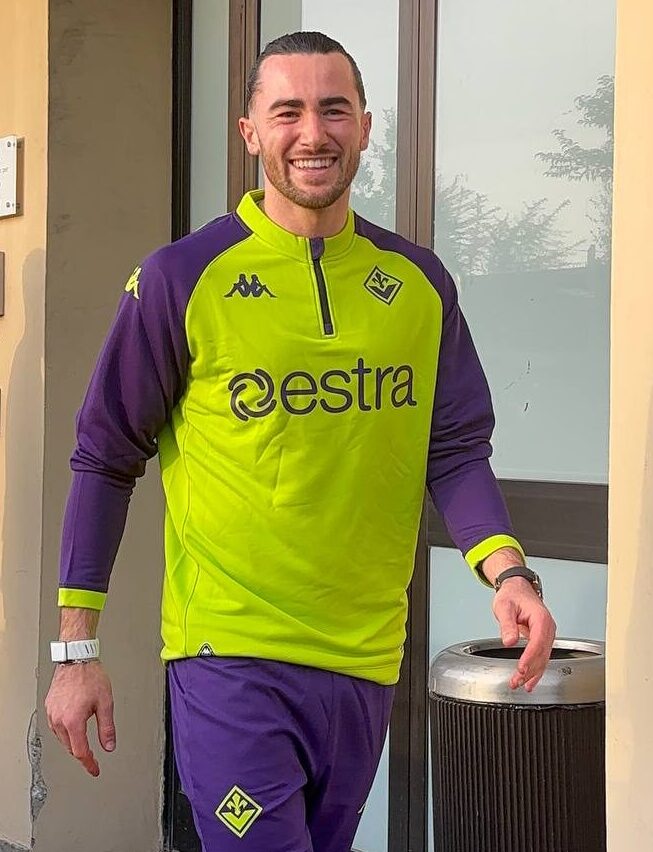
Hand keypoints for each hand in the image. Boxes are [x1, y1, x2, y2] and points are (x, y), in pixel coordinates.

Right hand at [45, 660, 114, 776]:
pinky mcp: (49, 707)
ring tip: (85, 742)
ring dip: (73, 743)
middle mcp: (59, 719)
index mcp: (73, 721)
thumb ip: (107, 728)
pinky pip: (56, 727)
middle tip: (93, 758)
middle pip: (70, 746)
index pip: (80, 751)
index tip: (94, 769)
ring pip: (62, 738)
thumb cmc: (91, 676)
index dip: (89, 763)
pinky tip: (74, 728)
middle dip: (82, 753)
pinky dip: (66, 732)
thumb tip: (109, 745)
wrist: (76, 658)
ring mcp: (52, 713)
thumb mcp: (106, 703)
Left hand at [492, 578, 556, 691]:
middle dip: (530, 670)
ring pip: (543, 659)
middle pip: (542, 654)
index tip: (521, 669)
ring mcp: (547, 634)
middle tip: (516, 681)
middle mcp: (548, 628)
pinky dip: (536, 670)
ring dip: (533, 674)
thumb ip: (507, 625)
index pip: (537, 642)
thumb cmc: (512, 595)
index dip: (529, 658)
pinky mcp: (543, 639)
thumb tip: (509, 641)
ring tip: (520, 684)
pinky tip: (530, 681)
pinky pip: (542, 657)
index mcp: (541, 618)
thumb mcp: (504, 607)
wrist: (517, 588)